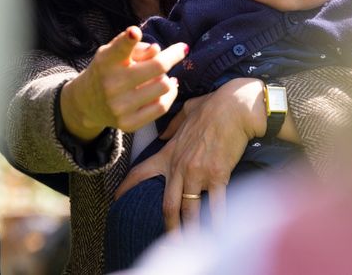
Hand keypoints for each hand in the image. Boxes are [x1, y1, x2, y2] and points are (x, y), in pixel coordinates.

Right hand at [60, 26, 186, 141]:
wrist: (87, 102)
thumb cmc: (107, 70)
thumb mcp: (113, 53)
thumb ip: (133, 47)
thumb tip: (157, 50)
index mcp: (106, 62)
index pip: (119, 49)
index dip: (127, 40)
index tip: (134, 33)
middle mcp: (111, 84)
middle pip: (157, 66)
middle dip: (173, 55)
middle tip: (180, 50)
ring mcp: (119, 107)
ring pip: (164, 86)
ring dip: (166, 77)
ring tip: (162, 75)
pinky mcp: (128, 124)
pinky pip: (162, 107)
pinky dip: (170, 94)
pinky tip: (168, 87)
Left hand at [115, 78, 265, 231]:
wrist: (234, 107)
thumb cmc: (212, 106)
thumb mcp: (185, 112)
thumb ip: (171, 127)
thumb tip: (162, 136)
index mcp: (169, 152)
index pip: (141, 171)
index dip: (127, 187)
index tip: (117, 198)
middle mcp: (180, 166)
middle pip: (168, 204)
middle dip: (169, 225)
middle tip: (171, 241)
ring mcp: (198, 173)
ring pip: (189, 209)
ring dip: (190, 229)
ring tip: (193, 244)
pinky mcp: (217, 175)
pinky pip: (215, 205)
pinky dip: (217, 221)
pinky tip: (218, 233)